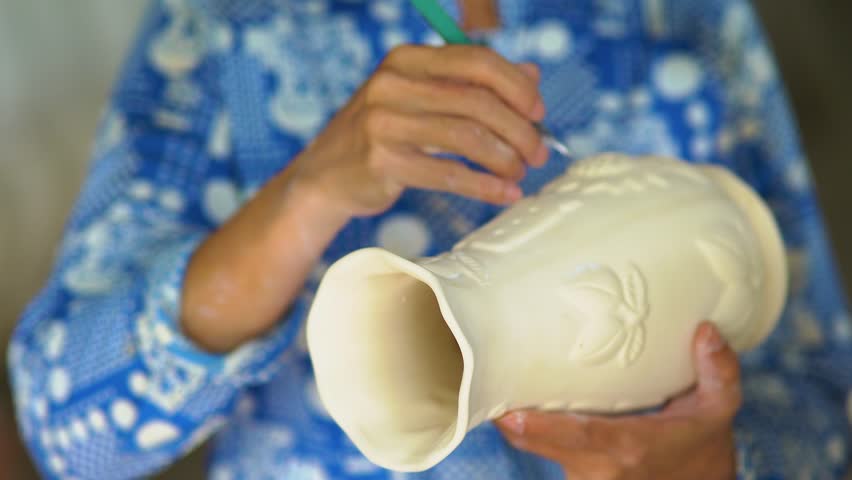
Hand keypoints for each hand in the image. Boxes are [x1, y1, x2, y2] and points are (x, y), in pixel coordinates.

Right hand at [290, 44, 548, 216]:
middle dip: (520, 128)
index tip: (539, 112)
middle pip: (477, 100)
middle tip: (539, 153)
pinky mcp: (382, 162)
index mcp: (406, 59)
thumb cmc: (382, 136)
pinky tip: (505, 195)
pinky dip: (485, 186)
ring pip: (467, 136)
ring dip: (505, 158)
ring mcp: (384, 122)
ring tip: (521, 174)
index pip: (476, 60)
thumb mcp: (422, 99)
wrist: (324, 178)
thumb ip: (472, 84)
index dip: (516, 86)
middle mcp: (392, 84)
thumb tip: (533, 74)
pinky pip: (448, 174)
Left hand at [495, 322, 741, 479]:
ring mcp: (585, 477)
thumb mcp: (720, 409)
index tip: (507, 412)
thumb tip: (706, 330)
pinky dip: (529, 429)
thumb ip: (718, 372)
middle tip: (477, 380)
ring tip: (490, 379)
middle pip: (540, 445)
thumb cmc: (701, 444)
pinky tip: (513, 402)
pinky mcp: (577, 477)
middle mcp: (600, 469)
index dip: (540, 428)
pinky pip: (545, 451)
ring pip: (537, 449)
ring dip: (515, 422)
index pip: (578, 438)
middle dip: (509, 419)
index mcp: (631, 448)